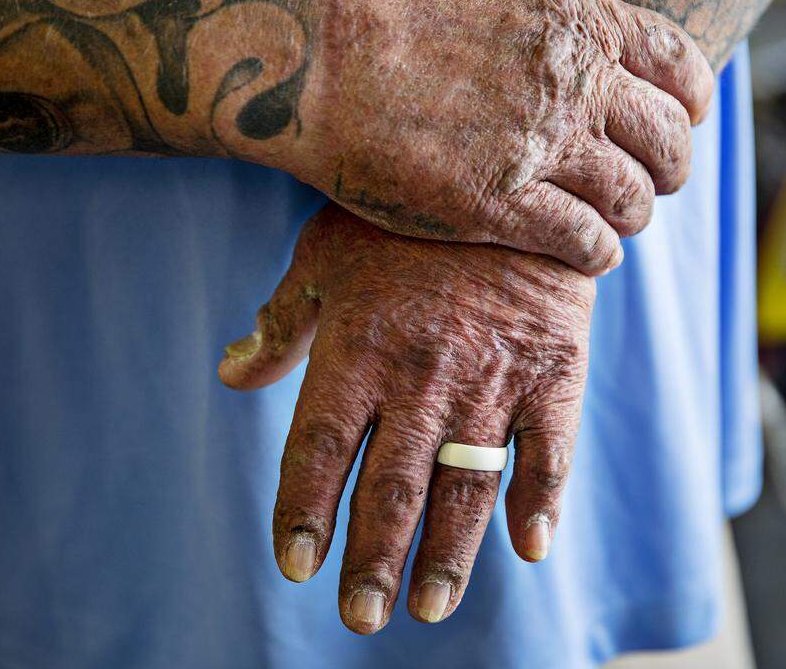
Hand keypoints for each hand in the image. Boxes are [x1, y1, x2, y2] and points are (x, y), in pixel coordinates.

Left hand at [217, 205, 593, 632]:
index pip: (322, 449)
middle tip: (359, 618)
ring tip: (429, 608)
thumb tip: (230, 373)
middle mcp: (423, 376)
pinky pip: (551, 450)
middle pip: (392, 487)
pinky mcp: (555, 371)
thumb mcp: (326, 254)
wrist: (511, 168)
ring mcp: (494, 377)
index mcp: (360, 349)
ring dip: (447, 555)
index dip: (306, 511)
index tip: (297, 566)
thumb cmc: (404, 218)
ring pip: (466, 485)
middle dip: (372, 558)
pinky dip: (543, 501)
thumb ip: (283, 323)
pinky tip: (531, 549)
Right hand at [286, 0, 713, 274]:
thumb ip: (556, 41)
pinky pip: (586, 243)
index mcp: (579, 25)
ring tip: (610, 223)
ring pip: (632, 199)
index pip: (680, 69)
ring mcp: (540, 146)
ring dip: (630, 217)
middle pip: (667, 143)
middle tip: (643, 186)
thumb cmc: (396, 27)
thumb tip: (590, 67)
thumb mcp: (499, 4)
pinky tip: (586, 254)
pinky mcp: (500, 205)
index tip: (674, 124)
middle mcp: (574, 83)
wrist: (321, 62)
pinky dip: (598, 254)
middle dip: (666, 171)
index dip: (686, 106)